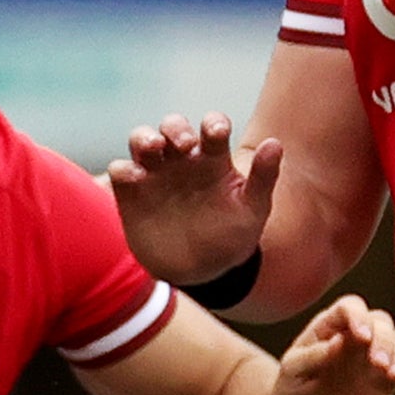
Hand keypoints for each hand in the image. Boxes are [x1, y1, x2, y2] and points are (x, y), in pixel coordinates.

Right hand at [108, 111, 282, 283]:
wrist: (201, 272)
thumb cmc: (231, 237)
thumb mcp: (252, 210)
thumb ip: (263, 177)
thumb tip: (275, 143)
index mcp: (213, 159)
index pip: (212, 127)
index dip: (213, 123)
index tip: (216, 133)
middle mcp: (181, 161)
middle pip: (172, 126)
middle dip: (175, 127)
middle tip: (184, 144)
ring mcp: (155, 175)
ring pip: (141, 139)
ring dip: (144, 137)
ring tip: (153, 148)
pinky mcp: (131, 193)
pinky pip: (120, 170)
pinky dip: (123, 168)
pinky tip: (134, 178)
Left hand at [270, 295, 394, 394]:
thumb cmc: (293, 390)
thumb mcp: (293, 371)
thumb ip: (313, 356)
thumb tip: (338, 341)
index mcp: (329, 327)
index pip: (350, 307)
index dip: (359, 316)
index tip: (362, 336)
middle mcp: (355, 336)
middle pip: (380, 322)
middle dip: (383, 339)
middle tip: (377, 363)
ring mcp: (372, 356)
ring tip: (393, 376)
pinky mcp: (385, 380)